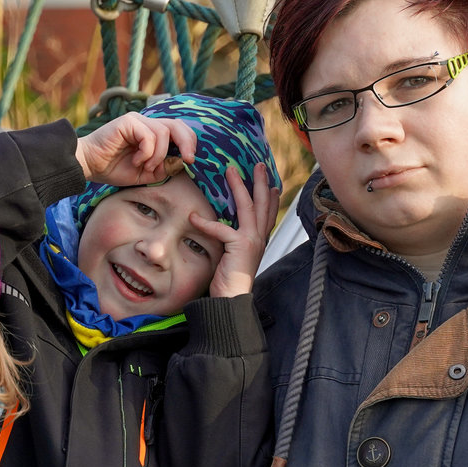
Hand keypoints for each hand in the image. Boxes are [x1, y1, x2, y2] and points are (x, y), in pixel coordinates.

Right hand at [76, 113, 197, 185]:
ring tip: (145, 166)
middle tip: (188, 160)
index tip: (191, 161)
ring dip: (159, 155)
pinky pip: (149, 136)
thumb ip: (164, 167)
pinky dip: (147, 152)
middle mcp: (146, 123)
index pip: (179, 130)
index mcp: (152, 133)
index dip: (189, 143)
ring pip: (163, 133)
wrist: (89, 166)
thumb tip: (182, 161)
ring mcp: (137, 120)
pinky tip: (135, 161)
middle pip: (177, 124)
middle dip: (187, 143)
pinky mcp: (128, 121)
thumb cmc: (114, 169)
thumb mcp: (146, 173)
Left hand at [189, 164, 278, 299]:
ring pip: (248, 207)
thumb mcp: (234, 258)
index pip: (268, 215)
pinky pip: (222, 229)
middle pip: (263, 204)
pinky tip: (194, 217)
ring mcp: (251, 241)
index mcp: (259, 241)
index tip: (274, 185)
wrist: (232, 300)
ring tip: (231, 171)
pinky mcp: (239, 246)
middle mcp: (259, 239)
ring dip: (240, 187)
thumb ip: (233, 242)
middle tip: (260, 165)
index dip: (272, 199)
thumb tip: (225, 231)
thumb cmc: (230, 282)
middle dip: (262, 183)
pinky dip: (206, 223)